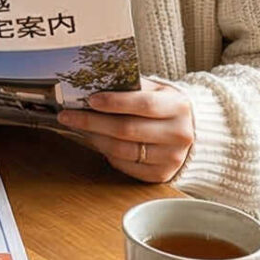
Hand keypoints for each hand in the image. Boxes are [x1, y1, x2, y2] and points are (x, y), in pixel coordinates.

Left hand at [58, 79, 195, 183]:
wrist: (191, 130)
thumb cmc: (165, 106)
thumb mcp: (156, 90)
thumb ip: (131, 87)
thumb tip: (92, 85)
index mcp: (179, 106)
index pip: (143, 104)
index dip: (114, 102)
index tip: (90, 100)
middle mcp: (179, 134)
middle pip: (127, 130)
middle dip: (92, 122)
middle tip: (68, 115)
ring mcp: (172, 157)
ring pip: (122, 150)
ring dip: (95, 138)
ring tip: (79, 127)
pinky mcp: (161, 174)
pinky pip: (125, 165)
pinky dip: (107, 153)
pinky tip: (98, 140)